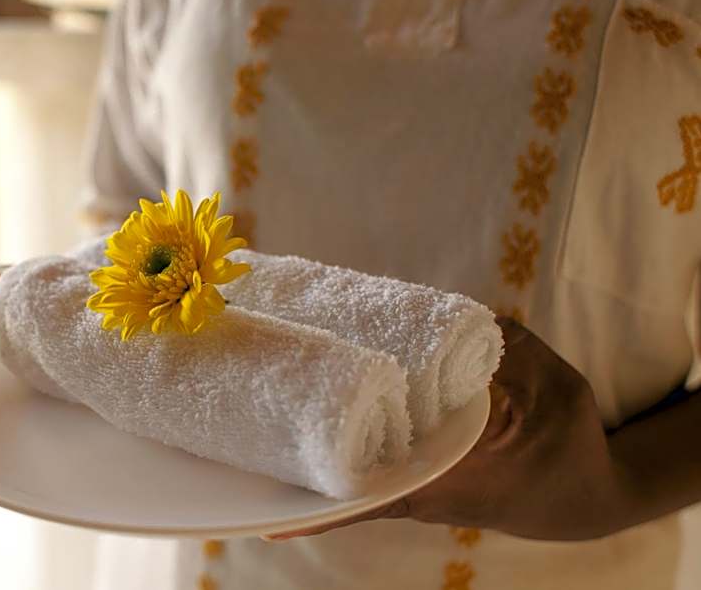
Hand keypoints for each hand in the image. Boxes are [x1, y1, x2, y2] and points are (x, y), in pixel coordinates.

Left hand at [266, 318, 635, 541]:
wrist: (588, 493)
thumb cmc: (571, 440)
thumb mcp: (547, 381)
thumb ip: (496, 345)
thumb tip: (444, 317)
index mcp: (456, 473)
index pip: (378, 492)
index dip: (323, 503)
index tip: (270, 516)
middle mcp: (428, 489)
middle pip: (352, 491)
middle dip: (301, 480)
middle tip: (242, 462)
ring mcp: (423, 489)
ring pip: (357, 484)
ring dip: (315, 470)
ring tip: (260, 445)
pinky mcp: (424, 481)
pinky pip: (375, 476)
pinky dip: (342, 465)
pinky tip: (306, 449)